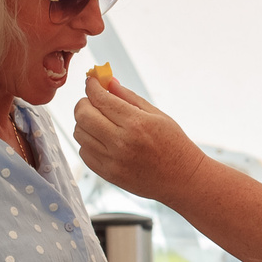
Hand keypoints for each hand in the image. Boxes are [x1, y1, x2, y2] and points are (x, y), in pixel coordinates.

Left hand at [71, 72, 202, 202]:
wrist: (182, 179)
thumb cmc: (174, 144)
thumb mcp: (157, 115)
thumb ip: (129, 97)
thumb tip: (108, 82)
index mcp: (136, 123)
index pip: (100, 99)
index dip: (92, 86)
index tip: (92, 82)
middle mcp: (121, 142)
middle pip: (82, 115)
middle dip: (83, 103)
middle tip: (92, 101)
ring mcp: (112, 161)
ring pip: (79, 133)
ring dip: (84, 123)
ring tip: (98, 121)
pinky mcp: (108, 174)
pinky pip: (84, 153)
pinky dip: (87, 142)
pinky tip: (102, 139)